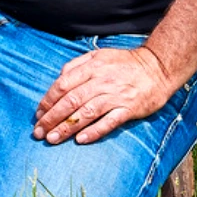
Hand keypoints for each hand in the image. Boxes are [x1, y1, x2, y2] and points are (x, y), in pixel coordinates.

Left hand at [34, 46, 173, 145]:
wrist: (158, 68)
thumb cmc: (125, 63)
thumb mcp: (99, 55)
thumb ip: (77, 65)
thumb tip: (59, 77)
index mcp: (92, 67)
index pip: (64, 84)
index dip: (48, 100)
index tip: (38, 114)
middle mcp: (102, 81)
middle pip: (71, 100)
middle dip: (52, 117)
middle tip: (39, 132)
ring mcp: (116, 96)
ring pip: (86, 113)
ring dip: (67, 127)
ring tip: (52, 139)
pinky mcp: (129, 109)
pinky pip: (109, 122)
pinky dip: (94, 132)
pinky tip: (80, 140)